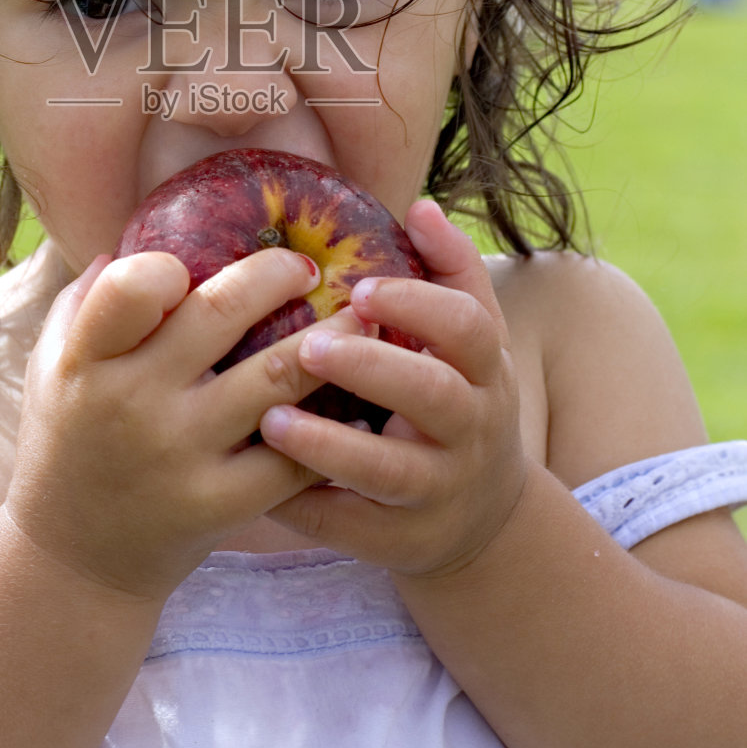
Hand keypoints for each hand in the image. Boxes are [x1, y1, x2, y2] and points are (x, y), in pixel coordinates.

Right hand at [5, 247, 362, 601]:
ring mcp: (180, 456)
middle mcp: (132, 402)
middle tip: (307, 267)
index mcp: (86, 362)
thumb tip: (129, 241)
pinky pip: (294, 455)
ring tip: (360, 317)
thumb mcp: (53, 370)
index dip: (172, 265)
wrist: (72, 563)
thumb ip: (85, 304)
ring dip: (331, 339)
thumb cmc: (67, 446)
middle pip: (222, 312)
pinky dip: (334, 425)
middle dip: (278, 274)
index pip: (131, 287)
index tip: (205, 262)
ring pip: (277, 376)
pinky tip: (359, 402)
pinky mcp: (221, 505)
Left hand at [259, 201, 527, 579]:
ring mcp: (441, 490)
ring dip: (330, 446)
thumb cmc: (457, 398)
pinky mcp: (404, 541)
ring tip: (271, 419)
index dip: (418, 306)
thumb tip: (421, 206)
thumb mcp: (471, 339)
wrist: (484, 519)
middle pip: (434, 396)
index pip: (468, 328)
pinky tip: (262, 484)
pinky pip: (355, 527)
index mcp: (485, 370)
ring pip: (391, 472)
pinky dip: (310, 508)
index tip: (359, 287)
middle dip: (372, 369)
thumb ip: (450, 271)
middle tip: (307, 345)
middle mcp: (472, 429)